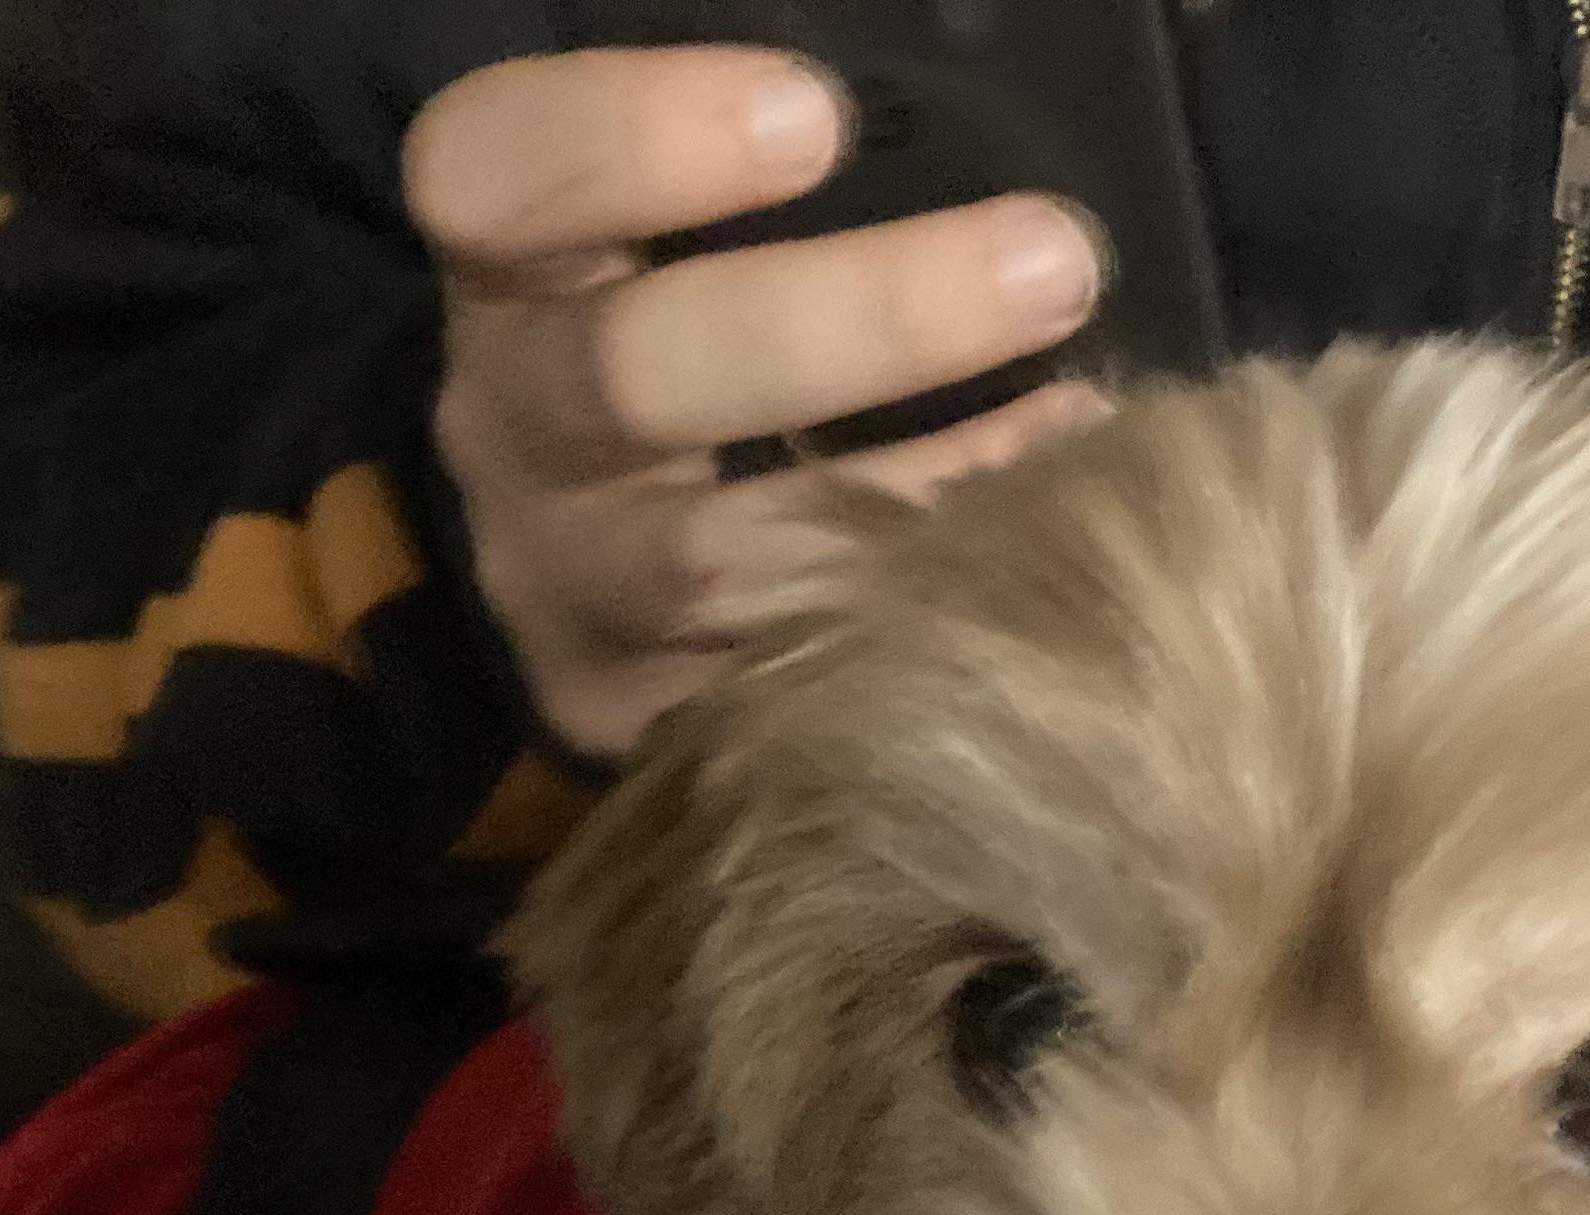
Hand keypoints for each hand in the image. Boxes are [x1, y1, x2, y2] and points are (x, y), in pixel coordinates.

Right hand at [407, 48, 1114, 762]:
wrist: (595, 567)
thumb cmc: (697, 348)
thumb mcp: (683, 249)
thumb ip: (774, 182)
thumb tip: (984, 145)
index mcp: (509, 278)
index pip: (495, 174)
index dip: (632, 138)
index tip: (815, 117)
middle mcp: (512, 439)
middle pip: (636, 376)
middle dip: (857, 318)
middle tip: (1054, 261)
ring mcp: (567, 597)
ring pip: (718, 564)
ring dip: (923, 497)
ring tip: (1094, 431)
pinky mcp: (635, 722)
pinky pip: (786, 678)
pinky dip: (932, 612)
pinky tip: (1052, 540)